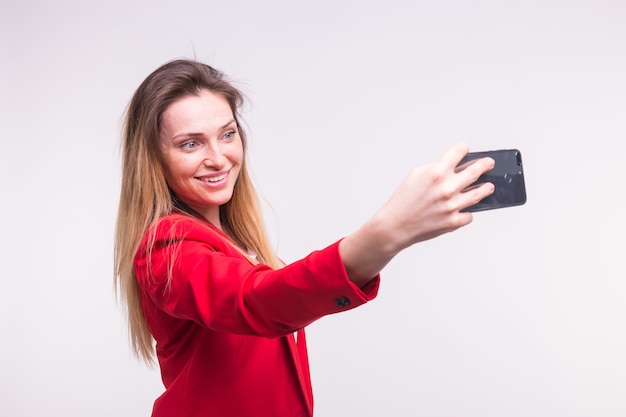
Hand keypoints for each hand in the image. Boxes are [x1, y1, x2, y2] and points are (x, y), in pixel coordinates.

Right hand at [340, 143, 493, 284]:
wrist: (395, 225)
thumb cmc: (403, 200)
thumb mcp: (416, 176)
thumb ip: (436, 168)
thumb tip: (454, 166)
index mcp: (436, 172)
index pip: (458, 152)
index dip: (463, 148)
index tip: (466, 149)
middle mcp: (447, 187)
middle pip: (476, 170)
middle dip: (485, 165)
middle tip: (489, 164)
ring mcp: (452, 205)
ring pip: (479, 193)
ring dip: (487, 188)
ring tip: (489, 186)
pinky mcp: (453, 221)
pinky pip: (469, 214)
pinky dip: (467, 211)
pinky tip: (464, 208)